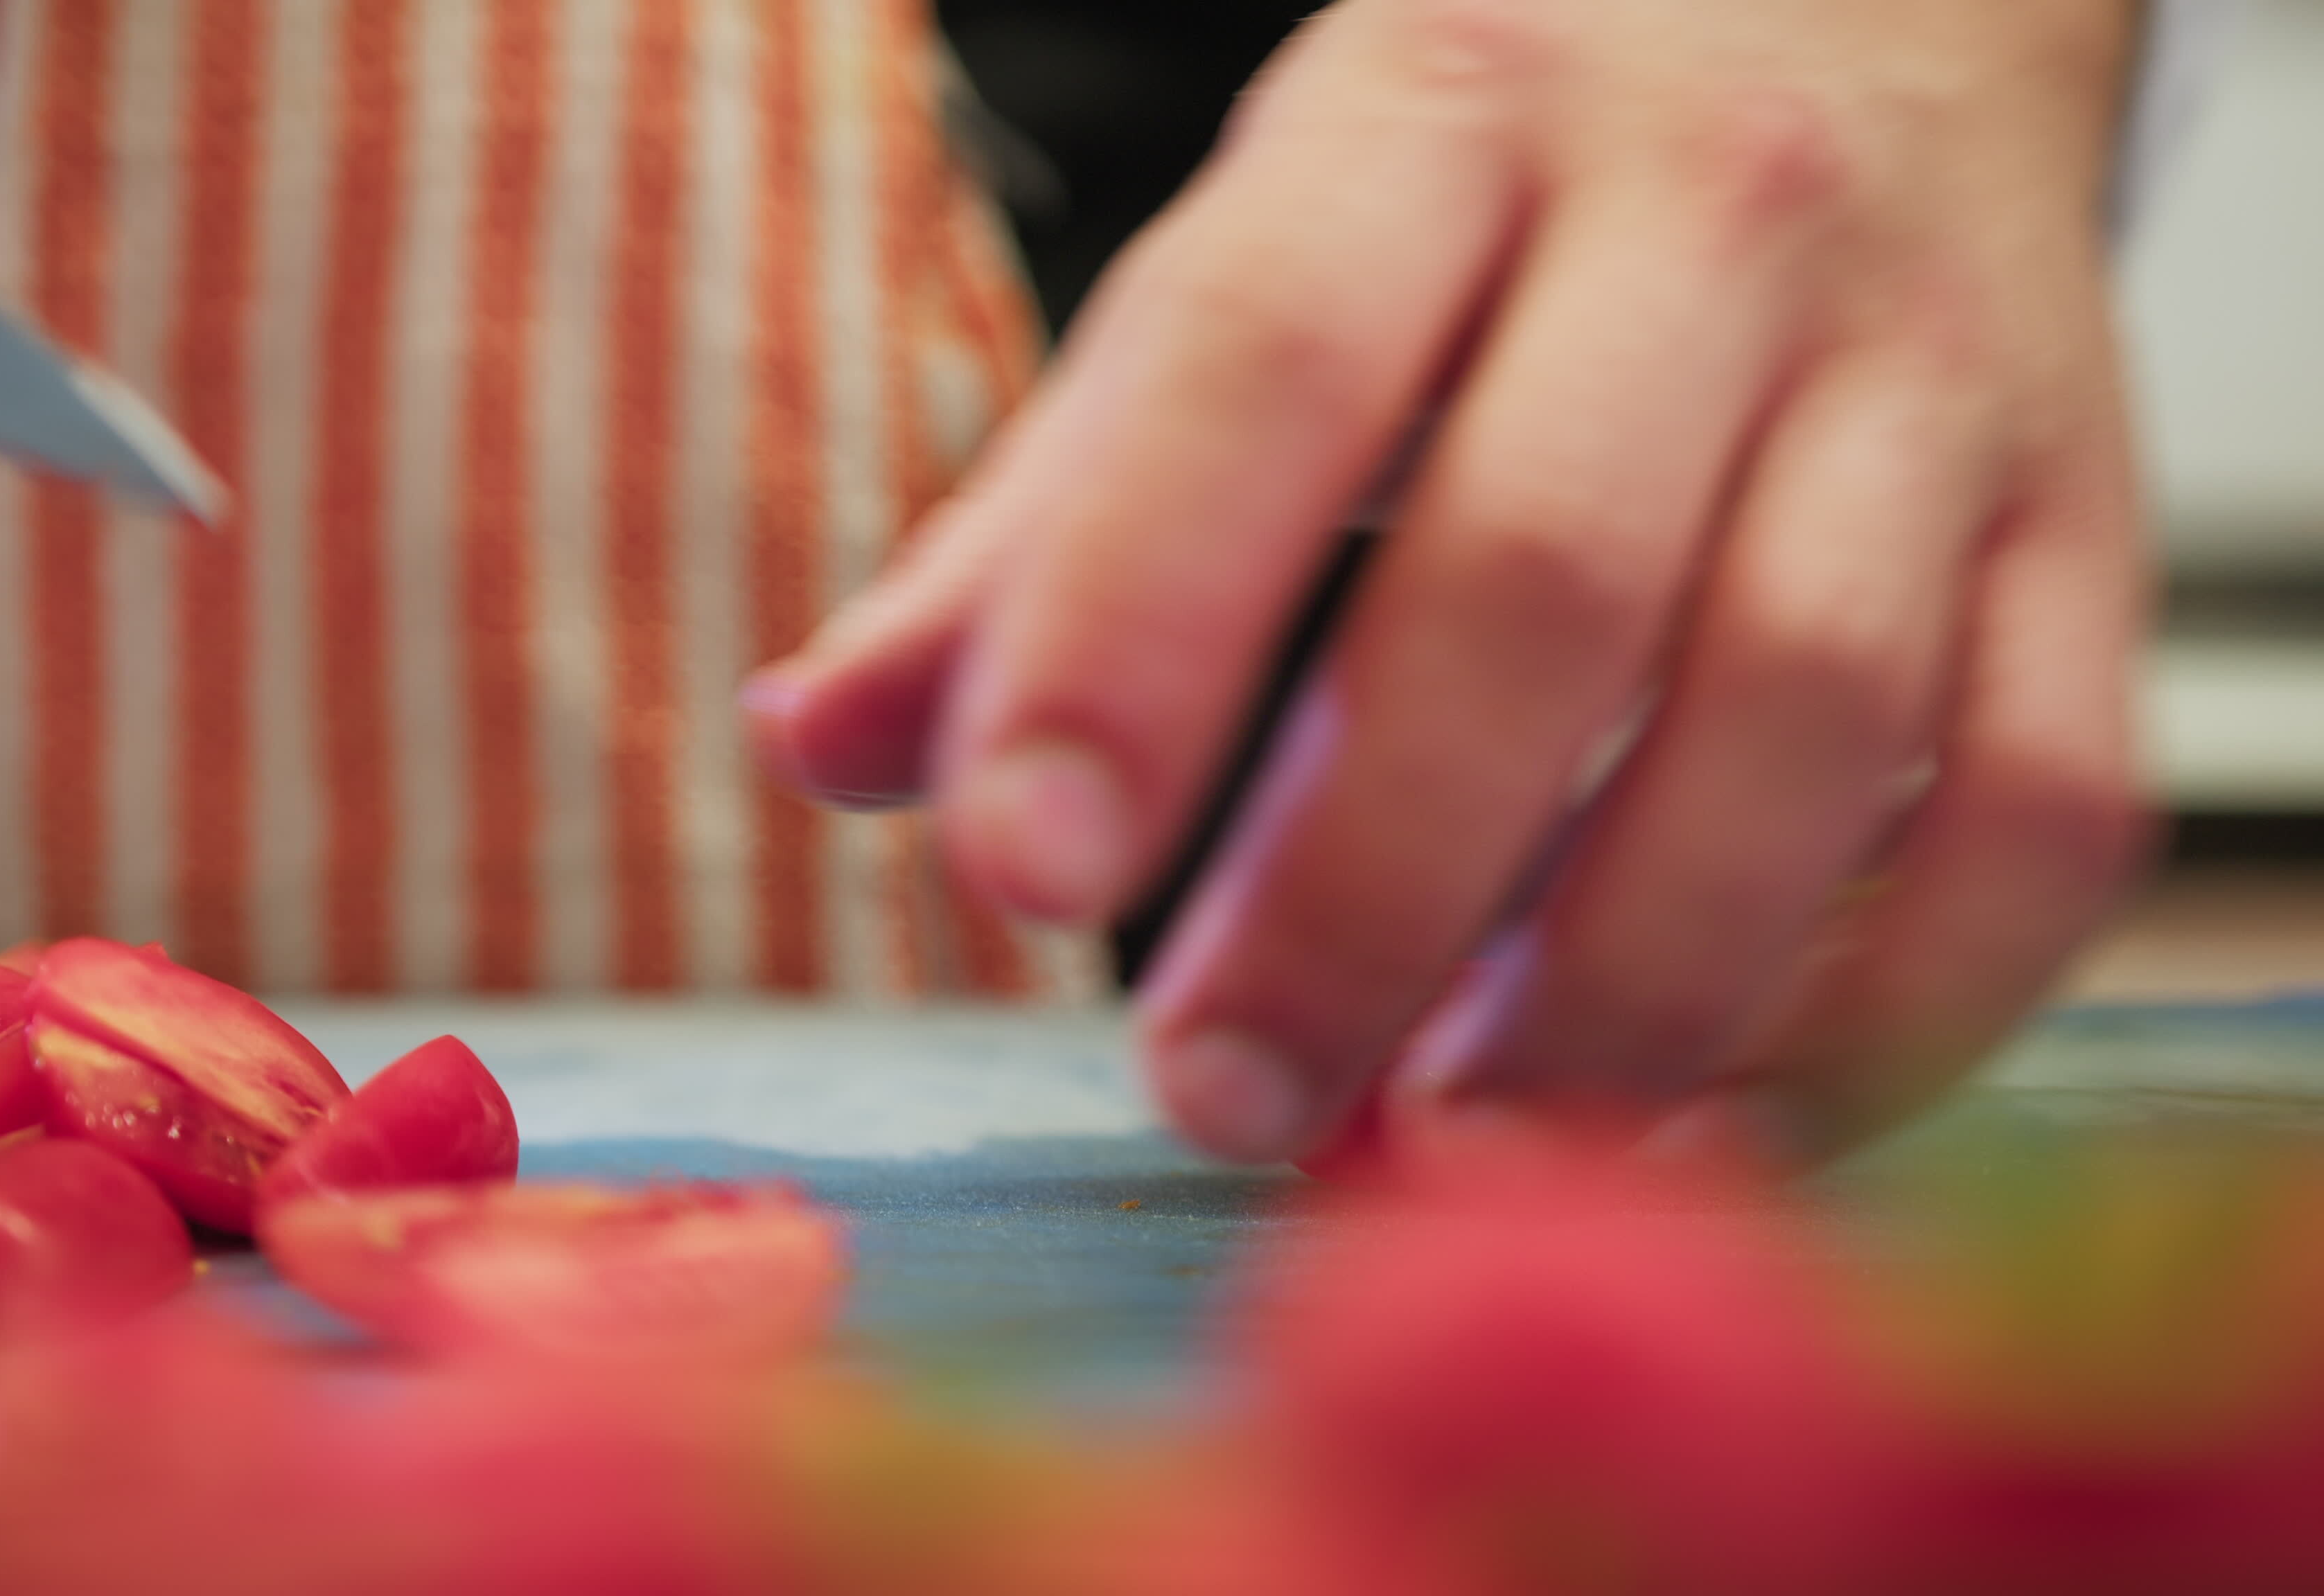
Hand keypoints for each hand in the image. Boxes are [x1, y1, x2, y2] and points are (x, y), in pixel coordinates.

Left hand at [748, 0, 2152, 1166]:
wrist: (1861, 11)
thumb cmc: (1483, 206)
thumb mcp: (1235, 275)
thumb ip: (1037, 521)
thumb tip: (817, 742)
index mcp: (1429, 125)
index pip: (1259, 365)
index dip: (1134, 634)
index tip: (1022, 876)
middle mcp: (1707, 222)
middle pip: (1541, 580)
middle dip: (1363, 886)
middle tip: (1216, 1092)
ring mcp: (1930, 378)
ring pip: (1807, 713)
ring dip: (1612, 987)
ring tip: (1438, 1142)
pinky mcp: (2084, 534)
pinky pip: (2036, 814)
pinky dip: (1879, 1019)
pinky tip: (1697, 1121)